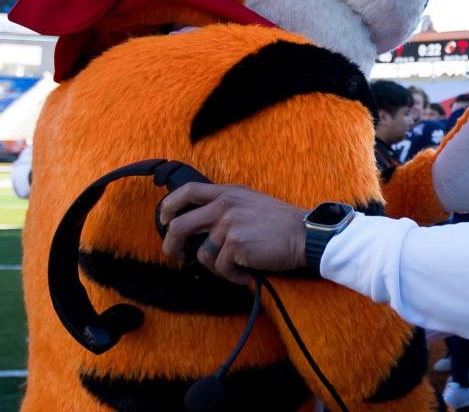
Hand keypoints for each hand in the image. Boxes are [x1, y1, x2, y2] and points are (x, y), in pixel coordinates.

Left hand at [159, 183, 307, 284]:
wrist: (305, 234)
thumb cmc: (281, 223)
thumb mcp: (250, 202)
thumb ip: (226, 206)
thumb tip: (199, 226)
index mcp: (227, 192)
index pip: (187, 192)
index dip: (168, 206)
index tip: (163, 219)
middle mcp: (224, 204)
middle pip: (179, 225)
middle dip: (171, 244)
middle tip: (175, 254)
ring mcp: (228, 224)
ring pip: (202, 254)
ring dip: (217, 267)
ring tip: (237, 268)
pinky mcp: (234, 244)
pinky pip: (220, 268)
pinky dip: (232, 276)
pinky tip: (247, 273)